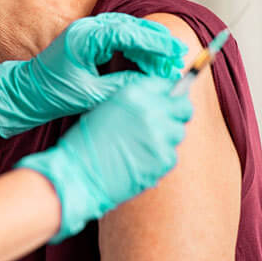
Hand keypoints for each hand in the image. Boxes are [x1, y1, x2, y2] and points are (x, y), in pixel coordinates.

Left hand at [0, 13, 186, 137]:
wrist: (26, 93)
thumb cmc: (53, 94)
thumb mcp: (91, 94)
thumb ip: (122, 86)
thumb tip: (152, 83)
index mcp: (85, 37)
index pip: (129, 33)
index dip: (155, 43)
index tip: (175, 52)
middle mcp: (87, 28)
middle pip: (131, 27)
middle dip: (157, 42)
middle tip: (178, 56)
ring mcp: (87, 31)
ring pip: (127, 31)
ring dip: (148, 45)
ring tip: (168, 60)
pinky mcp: (89, 39)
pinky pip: (119, 38)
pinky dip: (136, 47)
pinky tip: (148, 61)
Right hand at [15, 76, 192, 241]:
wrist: (78, 174)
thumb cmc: (86, 143)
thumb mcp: (107, 108)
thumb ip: (136, 102)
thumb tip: (162, 101)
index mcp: (134, 94)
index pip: (167, 85)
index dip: (168, 96)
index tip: (167, 103)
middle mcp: (151, 111)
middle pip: (183, 108)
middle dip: (177, 114)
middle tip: (165, 124)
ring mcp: (160, 136)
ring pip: (178, 133)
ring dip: (166, 138)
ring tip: (143, 147)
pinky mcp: (164, 159)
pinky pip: (171, 155)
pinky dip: (159, 159)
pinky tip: (140, 161)